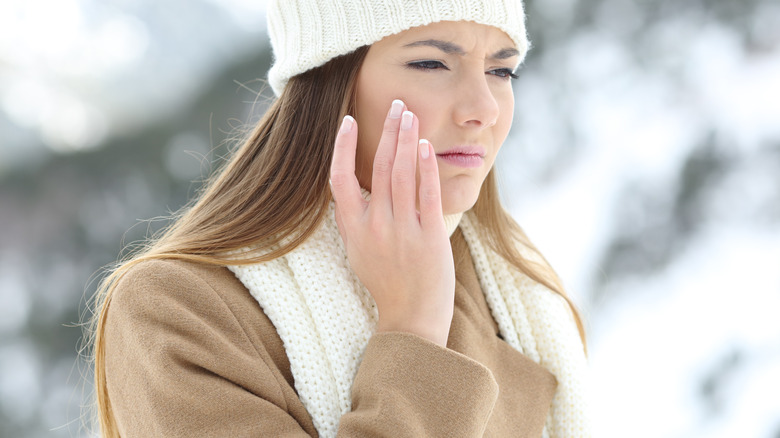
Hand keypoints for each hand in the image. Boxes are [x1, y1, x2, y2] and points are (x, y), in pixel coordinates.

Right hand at [329, 99, 455, 346]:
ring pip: (401, 174)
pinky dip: (426, 167)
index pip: (340, 179)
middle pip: (378, 167)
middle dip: (388, 131)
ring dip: (406, 140)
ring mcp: (402, 231)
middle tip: (396, 104)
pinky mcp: (429, 236)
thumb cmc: (386, 284)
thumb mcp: (358, 253)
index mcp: (354, 229)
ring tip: (411, 114)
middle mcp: (375, 227)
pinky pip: (427, 194)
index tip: (348, 121)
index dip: (342, 148)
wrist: (411, 318)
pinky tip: (426, 146)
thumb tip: (347, 191)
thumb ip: (353, 221)